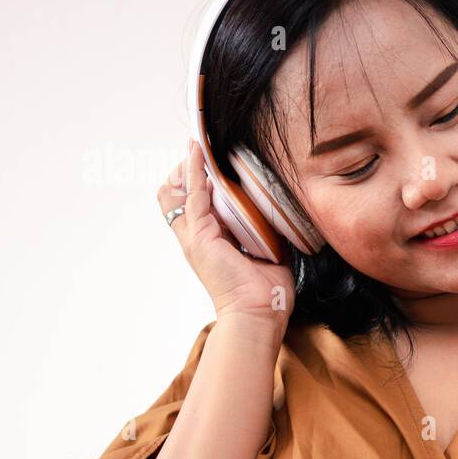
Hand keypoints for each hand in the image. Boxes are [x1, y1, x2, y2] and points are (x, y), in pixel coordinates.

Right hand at [157, 140, 294, 327]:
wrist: (260, 314)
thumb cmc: (266, 291)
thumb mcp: (269, 250)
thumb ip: (268, 229)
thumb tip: (283, 212)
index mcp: (210, 241)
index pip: (192, 202)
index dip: (195, 179)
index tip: (211, 158)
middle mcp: (197, 237)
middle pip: (174, 194)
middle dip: (185, 169)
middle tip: (202, 150)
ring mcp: (195, 237)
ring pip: (177, 191)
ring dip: (188, 166)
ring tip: (198, 144)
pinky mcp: (201, 237)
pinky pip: (193, 197)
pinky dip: (194, 172)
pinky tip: (197, 152)